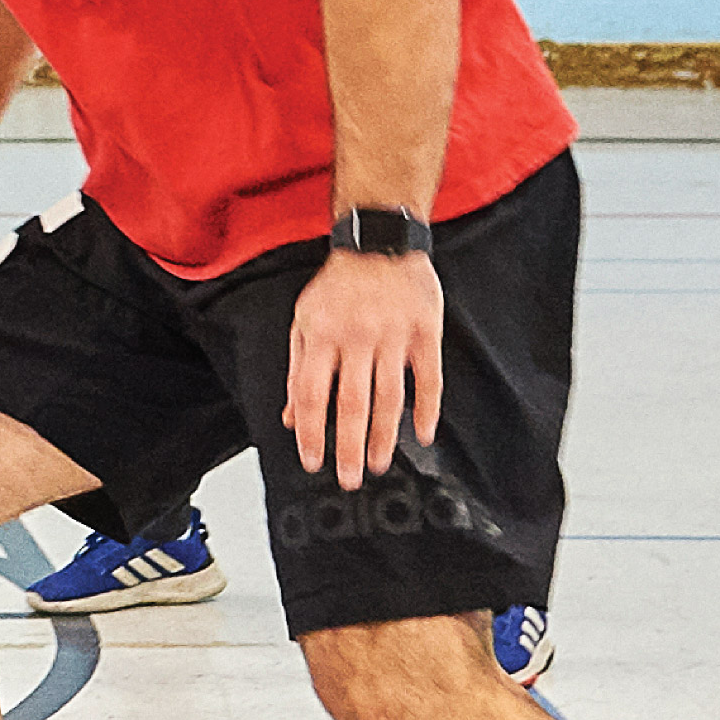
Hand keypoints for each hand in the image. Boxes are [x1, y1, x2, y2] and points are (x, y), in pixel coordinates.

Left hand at [284, 244, 446, 488]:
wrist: (379, 242)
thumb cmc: (338, 285)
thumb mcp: (304, 320)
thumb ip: (297, 369)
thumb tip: (291, 417)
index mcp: (321, 335)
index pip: (310, 393)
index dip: (310, 432)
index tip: (312, 461)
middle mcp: (356, 337)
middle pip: (351, 402)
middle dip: (348, 446)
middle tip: (348, 478)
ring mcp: (393, 335)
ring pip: (389, 396)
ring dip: (383, 436)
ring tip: (378, 464)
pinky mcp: (425, 332)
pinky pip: (429, 377)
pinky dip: (427, 408)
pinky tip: (423, 433)